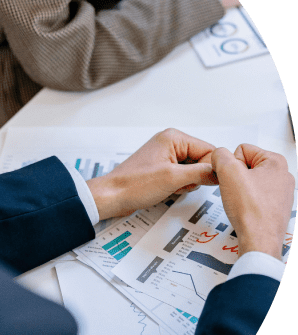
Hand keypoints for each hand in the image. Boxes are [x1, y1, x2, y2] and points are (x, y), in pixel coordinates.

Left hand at [87, 129, 217, 219]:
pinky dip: (179, 185)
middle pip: (202, 160)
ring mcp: (165, 155)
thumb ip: (202, 173)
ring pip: (193, 170)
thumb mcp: (174, 178)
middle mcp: (170, 143)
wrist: (112, 196)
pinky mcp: (162, 168)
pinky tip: (166, 189)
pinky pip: (182, 176)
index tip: (202, 181)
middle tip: (179, 183)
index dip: (209, 169)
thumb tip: (222, 172)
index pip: (209, 150)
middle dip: (195, 177)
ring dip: (187, 183)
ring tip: (170, 187)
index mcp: (173, 138)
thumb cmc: (134, 185)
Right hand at [212, 145, 293, 258]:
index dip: (230, 164)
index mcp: (276, 162)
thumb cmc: (251, 210)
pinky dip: (246, 201)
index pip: (241, 150)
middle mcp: (282, 175)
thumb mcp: (228, 172)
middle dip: (235, 177)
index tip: (233, 180)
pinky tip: (245, 209)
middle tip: (236, 191)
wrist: (259, 239)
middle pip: (246, 165)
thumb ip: (220, 155)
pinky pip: (254, 196)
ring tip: (241, 202)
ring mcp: (281, 192)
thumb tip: (219, 155)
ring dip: (239, 190)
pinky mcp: (275, 206)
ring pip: (249, 181)